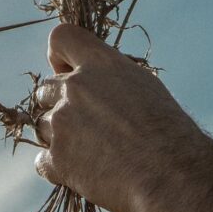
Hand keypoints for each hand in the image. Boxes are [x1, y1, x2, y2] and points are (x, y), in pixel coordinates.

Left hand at [32, 23, 212, 211]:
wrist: (169, 173)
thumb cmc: (167, 130)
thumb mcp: (144, 86)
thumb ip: (110, 78)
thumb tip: (92, 81)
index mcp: (101, 63)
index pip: (61, 38)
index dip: (60, 56)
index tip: (69, 72)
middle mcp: (76, 88)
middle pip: (45, 89)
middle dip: (60, 104)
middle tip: (90, 124)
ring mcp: (62, 124)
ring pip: (43, 125)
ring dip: (61, 137)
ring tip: (94, 150)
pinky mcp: (56, 159)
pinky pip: (43, 160)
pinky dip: (60, 167)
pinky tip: (87, 170)